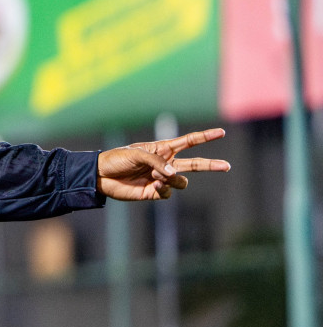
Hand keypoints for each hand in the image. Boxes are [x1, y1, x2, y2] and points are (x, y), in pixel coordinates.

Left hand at [96, 127, 229, 201]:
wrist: (100, 176)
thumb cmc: (116, 159)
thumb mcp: (137, 154)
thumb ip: (156, 161)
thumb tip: (173, 174)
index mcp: (163, 149)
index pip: (189, 142)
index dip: (205, 137)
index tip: (221, 133)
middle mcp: (165, 164)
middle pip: (195, 164)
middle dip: (211, 165)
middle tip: (227, 166)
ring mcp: (160, 179)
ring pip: (181, 181)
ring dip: (172, 179)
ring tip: (155, 176)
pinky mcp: (153, 193)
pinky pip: (168, 192)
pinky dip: (163, 189)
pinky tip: (153, 184)